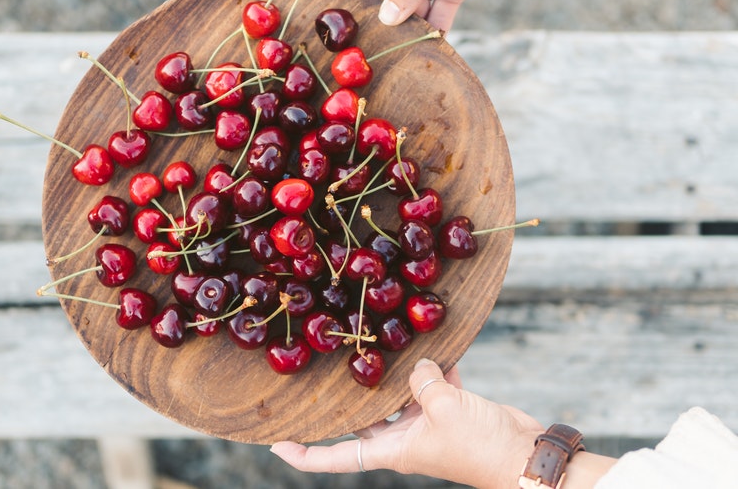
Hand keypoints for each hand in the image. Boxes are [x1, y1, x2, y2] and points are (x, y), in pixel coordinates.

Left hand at [270, 358, 544, 488]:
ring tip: (377, 345)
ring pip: (398, 397)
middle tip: (327, 368)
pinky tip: (431, 345)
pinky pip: (433, 386)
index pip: (336, 458)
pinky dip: (433, 368)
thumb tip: (419, 366)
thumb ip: (422, 382)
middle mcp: (403, 438)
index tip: (277, 444)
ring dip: (394, 375)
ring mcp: (427, 424)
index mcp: (392, 449)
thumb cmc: (479, 445)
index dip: (305, 455)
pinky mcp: (451, 410)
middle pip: (363, 420)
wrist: (524, 456)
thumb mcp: (444, 408)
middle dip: (349, 397)